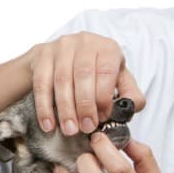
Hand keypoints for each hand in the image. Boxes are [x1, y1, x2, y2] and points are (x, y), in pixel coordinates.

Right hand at [28, 32, 145, 135]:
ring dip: (66, 109)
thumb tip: (131, 106)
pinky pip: (42, 83)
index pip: (106, 71)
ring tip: (70, 130)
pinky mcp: (43, 54)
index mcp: (108, 48)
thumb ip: (130, 94)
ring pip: (62, 80)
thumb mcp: (118, 81)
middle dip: (85, 106)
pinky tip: (49, 124)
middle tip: (86, 128)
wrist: (64, 59)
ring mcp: (62, 46)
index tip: (101, 119)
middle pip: (83, 75)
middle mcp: (86, 42)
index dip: (103, 98)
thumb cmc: (96, 74)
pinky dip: (44, 107)